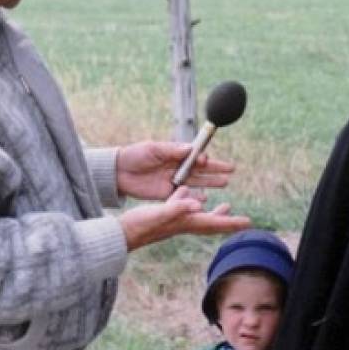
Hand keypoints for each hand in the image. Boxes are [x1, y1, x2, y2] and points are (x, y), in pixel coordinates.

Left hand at [116, 141, 235, 199]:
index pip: (195, 156)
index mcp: (174, 154)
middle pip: (200, 169)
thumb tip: (190, 149)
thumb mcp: (153, 149)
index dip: (204, 159)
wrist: (118, 171)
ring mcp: (173, 180)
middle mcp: (177, 167)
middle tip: (231, 171)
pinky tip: (204, 200)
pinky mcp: (166, 193)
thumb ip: (171, 150)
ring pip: (196, 182)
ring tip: (225, 183)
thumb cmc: (135, 155)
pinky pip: (184, 195)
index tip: (208, 161)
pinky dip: (194, 198)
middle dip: (215, 170)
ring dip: (210, 183)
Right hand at [118, 185, 250, 250]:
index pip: (214, 223)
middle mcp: (183, 223)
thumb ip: (178, 207)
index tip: (248, 222)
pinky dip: (190, 202)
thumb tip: (198, 204)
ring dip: (213, 213)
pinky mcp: (164, 216)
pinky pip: (183, 208)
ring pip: (199, 216)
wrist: (122, 233)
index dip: (232, 222)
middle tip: (243, 221)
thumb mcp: (160, 213)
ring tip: (225, 206)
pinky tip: (186, 194)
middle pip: (211, 222)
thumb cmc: (140, 225)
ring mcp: (173, 221)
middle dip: (228, 221)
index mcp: (186, 222)